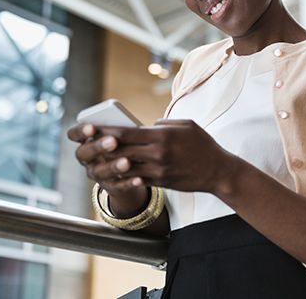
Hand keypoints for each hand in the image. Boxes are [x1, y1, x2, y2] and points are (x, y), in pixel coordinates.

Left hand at [72, 119, 232, 193]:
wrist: (217, 171)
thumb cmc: (203, 145)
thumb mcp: (185, 124)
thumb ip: (163, 124)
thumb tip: (146, 126)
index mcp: (161, 136)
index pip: (126, 133)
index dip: (106, 131)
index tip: (92, 128)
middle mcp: (157, 154)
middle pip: (121, 150)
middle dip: (102, 146)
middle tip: (88, 142)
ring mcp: (158, 170)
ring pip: (125, 167)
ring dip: (109, 162)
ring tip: (97, 157)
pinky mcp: (160, 182)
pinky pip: (136, 179)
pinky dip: (124, 175)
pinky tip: (115, 170)